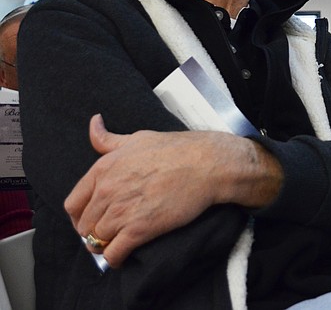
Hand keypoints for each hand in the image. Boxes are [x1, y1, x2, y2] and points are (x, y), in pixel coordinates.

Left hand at [65, 114, 280, 266]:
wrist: (207, 164)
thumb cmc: (177, 149)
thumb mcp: (138, 138)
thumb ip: (109, 138)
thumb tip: (93, 123)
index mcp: (103, 169)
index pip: (73, 204)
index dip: (80, 216)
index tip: (92, 218)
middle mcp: (107, 191)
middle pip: (84, 226)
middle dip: (93, 232)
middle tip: (109, 232)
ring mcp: (121, 212)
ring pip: (97, 241)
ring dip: (105, 245)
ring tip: (118, 242)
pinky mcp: (139, 230)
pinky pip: (114, 254)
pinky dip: (115, 258)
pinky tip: (124, 255)